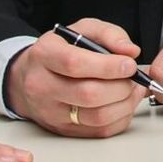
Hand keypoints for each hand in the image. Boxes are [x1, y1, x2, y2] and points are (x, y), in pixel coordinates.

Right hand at [4, 19, 148, 137]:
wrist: (29, 78)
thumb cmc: (59, 52)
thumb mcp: (80, 30)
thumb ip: (108, 34)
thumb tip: (130, 51)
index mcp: (44, 56)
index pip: (75, 64)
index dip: (108, 66)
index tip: (129, 64)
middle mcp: (42, 86)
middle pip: (89, 94)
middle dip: (121, 86)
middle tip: (133, 77)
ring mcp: (51, 112)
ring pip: (97, 117)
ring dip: (125, 104)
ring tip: (133, 89)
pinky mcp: (64, 130)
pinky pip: (100, 131)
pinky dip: (120, 118)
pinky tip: (124, 103)